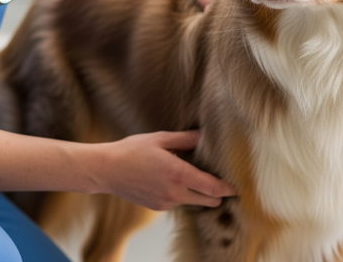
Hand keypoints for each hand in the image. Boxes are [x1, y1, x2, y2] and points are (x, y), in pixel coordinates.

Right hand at [97, 130, 235, 210]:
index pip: (213, 188)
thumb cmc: (131, 151)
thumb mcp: (160, 139)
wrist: (106, 170)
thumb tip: (205, 135)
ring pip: (194, 203)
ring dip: (199, 194)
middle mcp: (175, 193)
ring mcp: (166, 203)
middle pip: (209, 201)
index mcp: (178, 174)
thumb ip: (186, 139)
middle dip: (217, 194)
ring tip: (196, 178)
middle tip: (221, 182)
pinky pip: (178, 203)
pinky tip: (175, 181)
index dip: (228, 189)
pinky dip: (183, 195)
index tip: (237, 186)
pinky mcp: (158, 207)